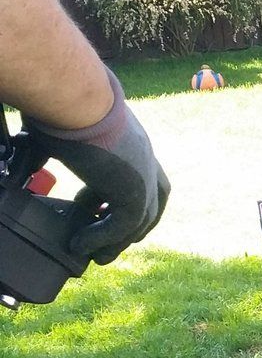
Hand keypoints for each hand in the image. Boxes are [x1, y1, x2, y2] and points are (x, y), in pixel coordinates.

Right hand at [22, 73, 168, 264]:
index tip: (94, 210)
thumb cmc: (62, 109)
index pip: (143, 179)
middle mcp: (145, 161)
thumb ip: (43, 155)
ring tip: (93, 255)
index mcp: (133, 144)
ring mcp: (143, 177)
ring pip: (137, 222)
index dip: (120, 198)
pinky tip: (81, 246)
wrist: (75, 101)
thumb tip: (15, 173)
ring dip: (114, 241)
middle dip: (128, 227)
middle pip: (149, 205)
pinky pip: (122, 227)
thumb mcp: (55, 136)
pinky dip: (102, 239)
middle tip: (103, 242)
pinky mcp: (134, 192)